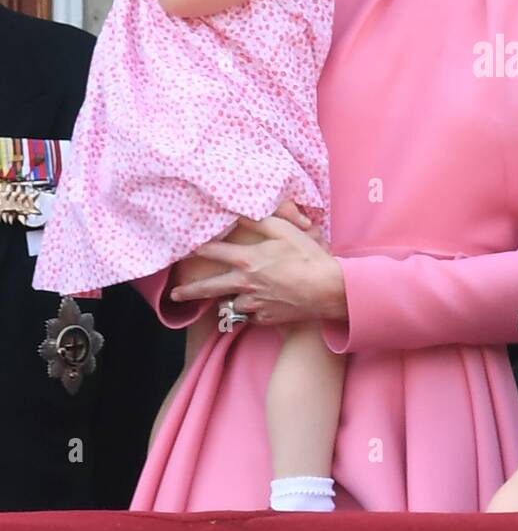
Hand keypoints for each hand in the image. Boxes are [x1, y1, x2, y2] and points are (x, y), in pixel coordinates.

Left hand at [169, 212, 345, 326]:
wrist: (327, 290)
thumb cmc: (308, 257)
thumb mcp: (286, 231)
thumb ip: (260, 221)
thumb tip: (240, 212)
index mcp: (247, 259)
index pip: (213, 252)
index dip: (197, 249)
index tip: (185, 249)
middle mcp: (245, 283)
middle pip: (209, 288)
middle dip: (189, 291)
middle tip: (176, 294)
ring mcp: (254, 303)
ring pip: (232, 304)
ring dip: (228, 300)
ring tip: (226, 299)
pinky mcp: (266, 318)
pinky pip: (251, 315)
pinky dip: (251, 310)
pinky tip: (258, 306)